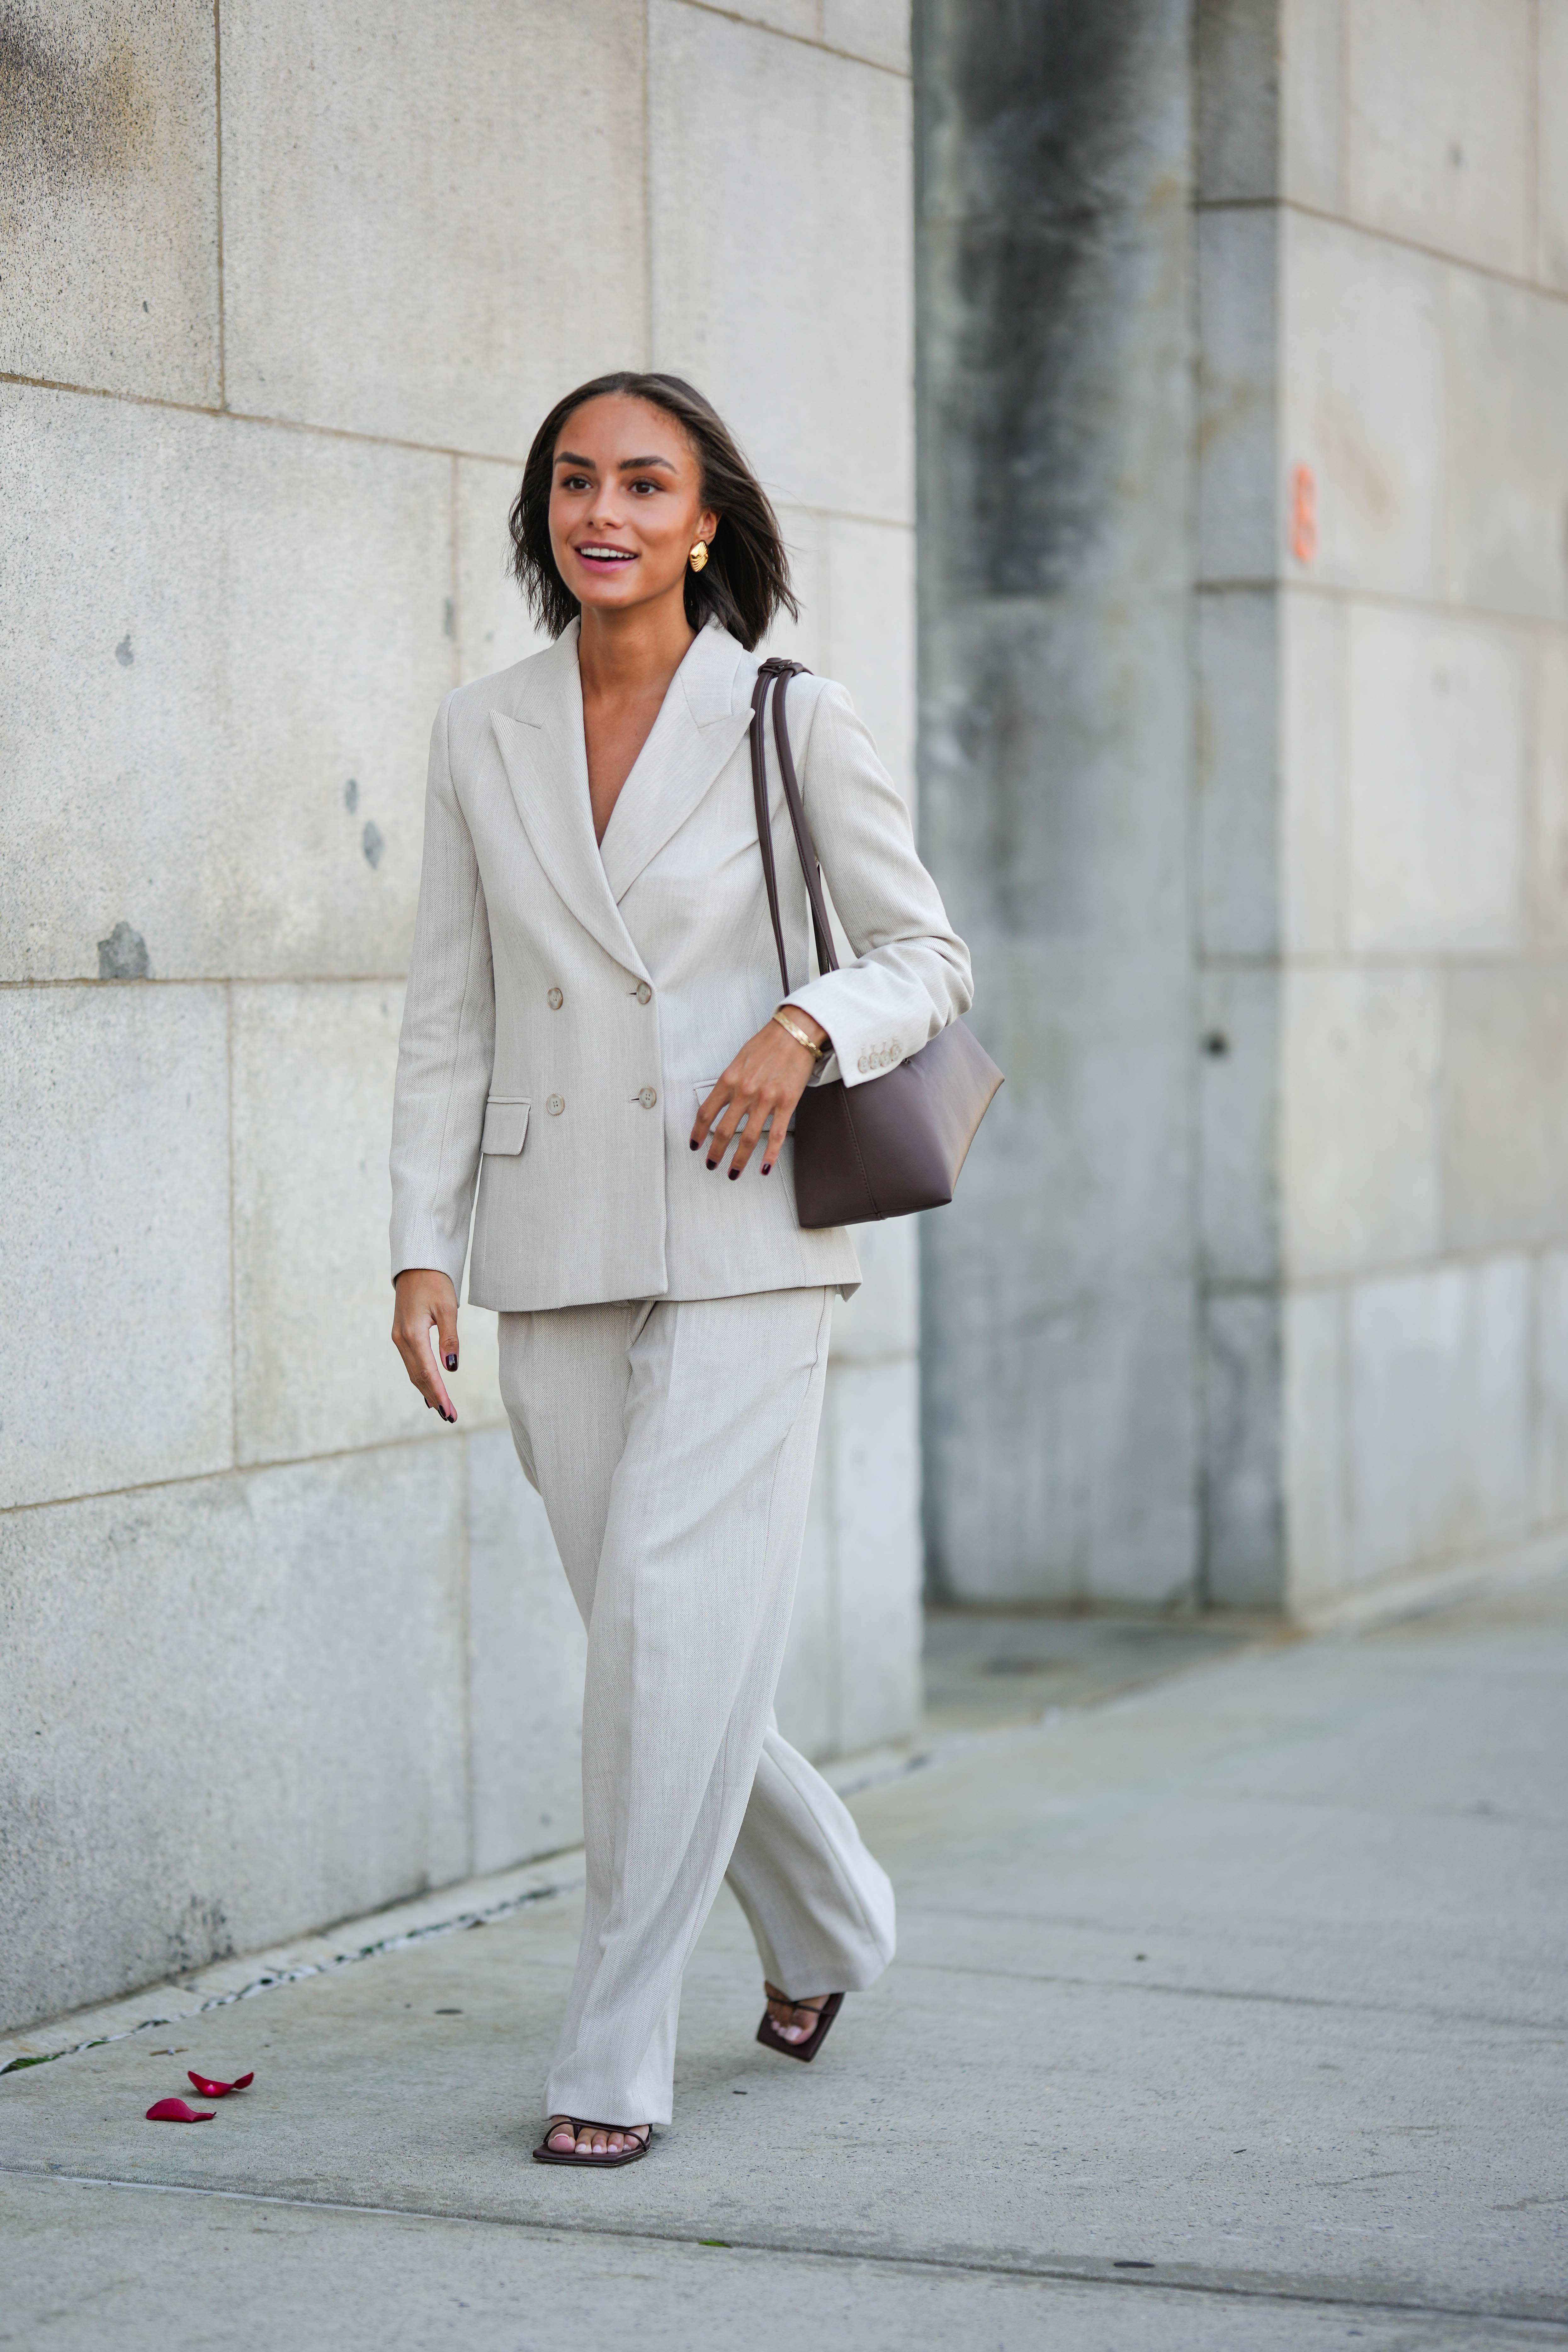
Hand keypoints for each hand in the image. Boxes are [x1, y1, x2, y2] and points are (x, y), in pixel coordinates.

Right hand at [392, 1268, 459, 1421]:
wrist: (416, 1265)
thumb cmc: (434, 1283)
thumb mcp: (448, 1308)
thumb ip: (450, 1339)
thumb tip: (451, 1368)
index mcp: (413, 1334)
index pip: (427, 1372)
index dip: (438, 1394)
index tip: (449, 1411)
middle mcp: (401, 1339)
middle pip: (418, 1376)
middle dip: (434, 1398)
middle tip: (451, 1417)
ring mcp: (399, 1337)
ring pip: (413, 1371)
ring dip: (427, 1391)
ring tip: (442, 1409)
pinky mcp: (401, 1334)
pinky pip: (411, 1362)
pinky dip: (420, 1378)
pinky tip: (427, 1391)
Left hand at [690, 1008, 829, 1179]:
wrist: (795, 1033)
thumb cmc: (767, 1044)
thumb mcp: (739, 1060)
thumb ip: (730, 1083)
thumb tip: (721, 1103)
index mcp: (729, 1080)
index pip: (706, 1113)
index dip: (697, 1133)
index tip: (695, 1145)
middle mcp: (745, 1092)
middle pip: (724, 1131)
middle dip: (715, 1152)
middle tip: (711, 1164)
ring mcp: (766, 1099)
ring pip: (748, 1138)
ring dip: (738, 1160)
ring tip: (733, 1173)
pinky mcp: (786, 1103)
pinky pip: (776, 1135)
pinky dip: (769, 1155)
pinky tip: (763, 1167)